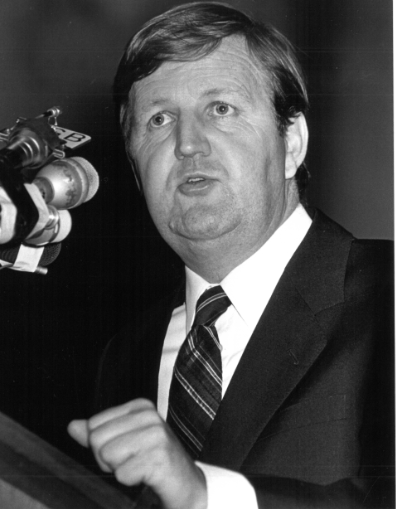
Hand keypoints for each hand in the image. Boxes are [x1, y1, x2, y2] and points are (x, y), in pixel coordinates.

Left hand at [68, 398, 206, 508]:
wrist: (187, 484)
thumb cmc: (153, 461)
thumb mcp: (125, 441)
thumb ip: (98, 433)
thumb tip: (72, 426)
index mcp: (140, 406)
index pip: (94, 425)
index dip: (103, 445)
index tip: (127, 450)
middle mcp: (149, 415)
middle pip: (97, 440)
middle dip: (109, 459)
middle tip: (133, 461)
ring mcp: (156, 435)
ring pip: (108, 456)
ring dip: (120, 470)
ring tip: (140, 468)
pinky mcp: (159, 458)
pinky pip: (123, 474)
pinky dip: (131, 481)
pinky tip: (147, 477)